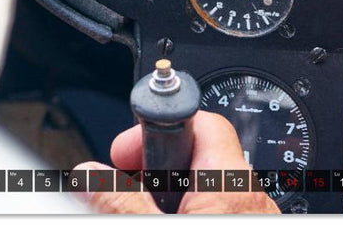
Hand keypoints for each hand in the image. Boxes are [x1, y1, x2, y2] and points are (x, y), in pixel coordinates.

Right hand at [75, 111, 280, 213]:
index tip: (124, 149)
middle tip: (126, 187)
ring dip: (171, 195)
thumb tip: (89, 174)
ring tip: (145, 211)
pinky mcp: (249, 227)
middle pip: (197, 153)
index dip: (155, 125)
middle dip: (155, 167)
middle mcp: (249, 193)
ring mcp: (253, 214)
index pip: (198, 117)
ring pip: (207, 185)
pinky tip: (169, 221)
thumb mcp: (155, 225)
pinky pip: (219, 208)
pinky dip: (191, 211)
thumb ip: (120, 200)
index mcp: (228, 179)